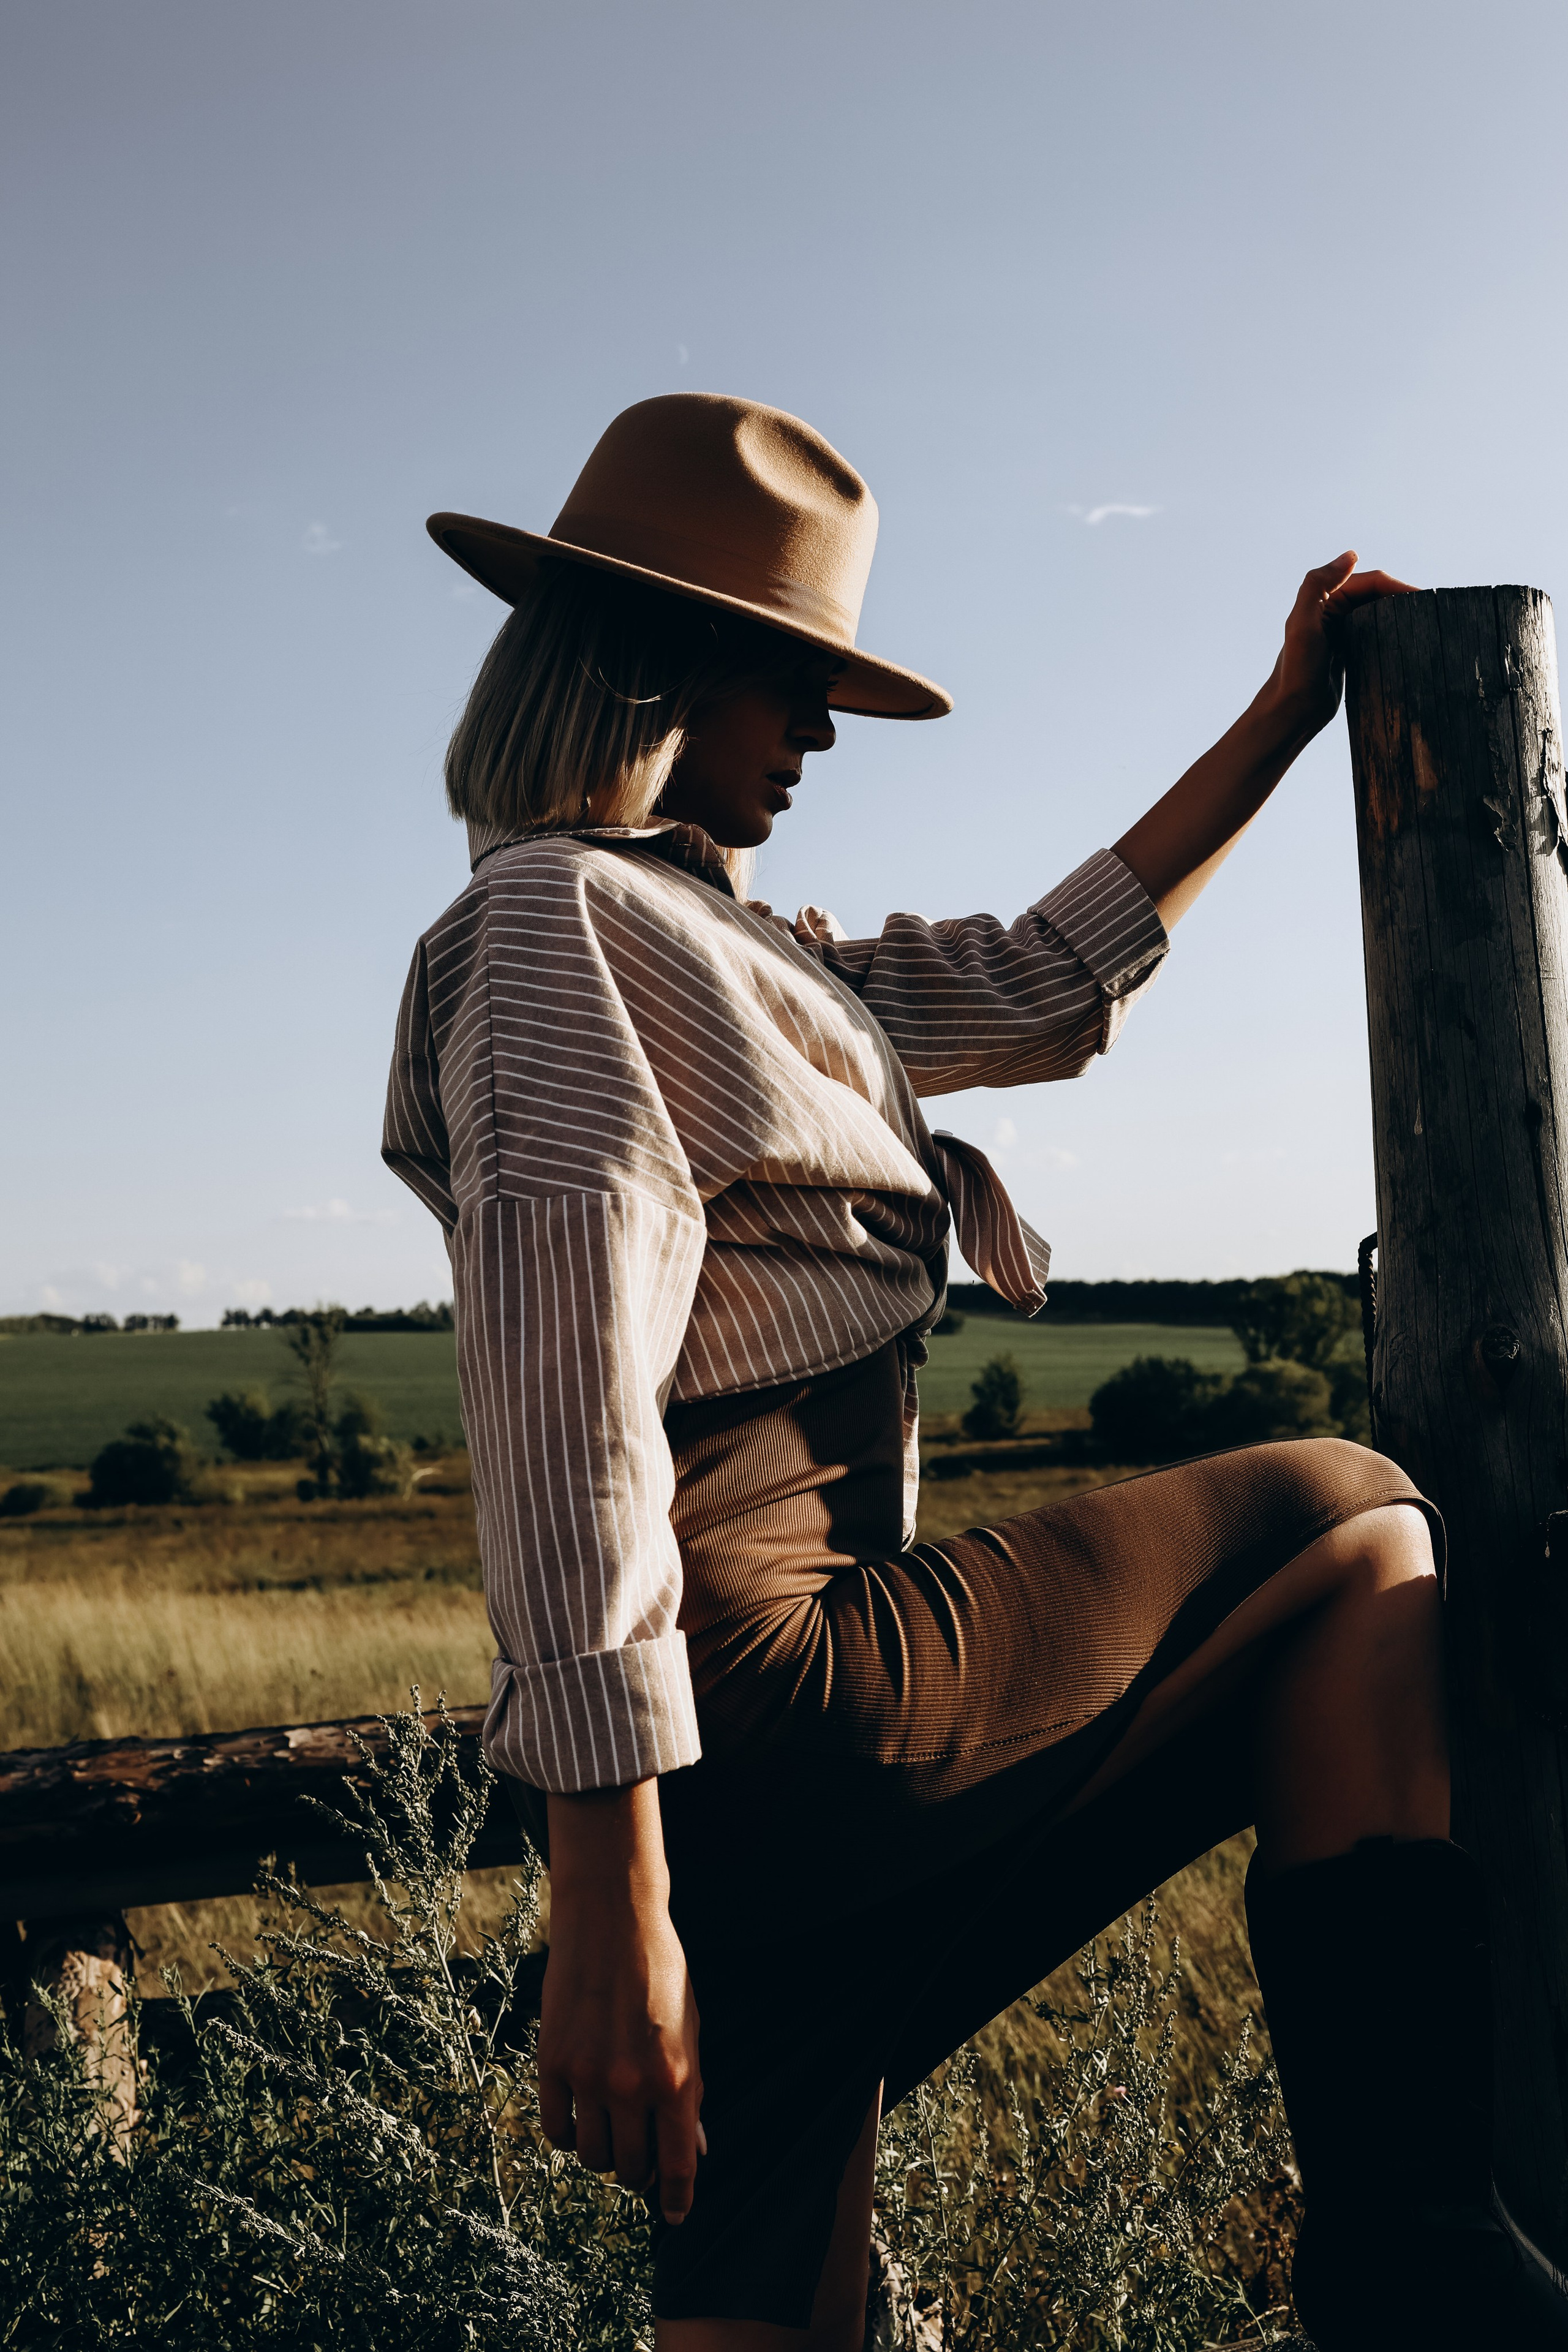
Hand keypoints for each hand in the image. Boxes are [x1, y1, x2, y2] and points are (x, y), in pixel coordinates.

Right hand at [538, 1780, 703, 2225]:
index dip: (676, 2198)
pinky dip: (568, 2134)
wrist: (611, 1920)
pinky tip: (580, 2117)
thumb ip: (691, 2090)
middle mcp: (631, 2086)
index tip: (674, 2214)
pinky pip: (556, 2128)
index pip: (676, 2165)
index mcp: (675, 2079)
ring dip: (603, 2155)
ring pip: (591, 2155)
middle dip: (638, 2171)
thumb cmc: (660, 1972)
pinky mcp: (552, 2063)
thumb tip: (692, 2146)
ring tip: (611, 2133)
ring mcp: (588, 2076)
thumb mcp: (691, 2030)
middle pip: (629, 2167)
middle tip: (641, 2156)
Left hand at [1266, 551, 1416, 741]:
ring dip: (1400, 614)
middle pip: (1378, 595)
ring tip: (1424, 624)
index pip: (1369, 581)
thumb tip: (1351, 555)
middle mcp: (1334, 611)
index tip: (1421, 599)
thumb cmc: (1297, 670)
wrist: (1294, 710)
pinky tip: (1409, 640)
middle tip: (1429, 612)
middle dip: (1402, 598)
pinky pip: (1378, 633)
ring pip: (1379, 613)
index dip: (1396, 586)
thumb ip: (1318, 585)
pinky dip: (1394, 632)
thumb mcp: (1303, 624)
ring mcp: (1344, 631)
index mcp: (1324, 599)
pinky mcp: (1351, 651)